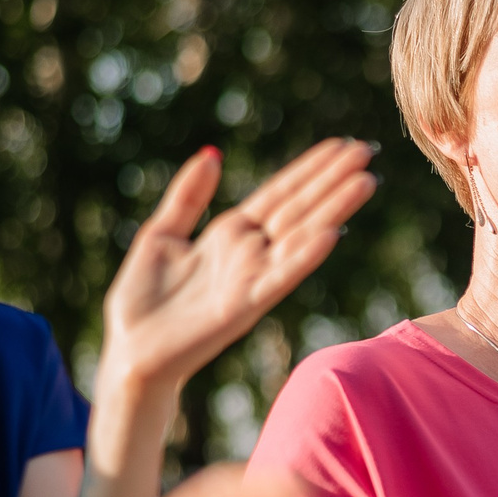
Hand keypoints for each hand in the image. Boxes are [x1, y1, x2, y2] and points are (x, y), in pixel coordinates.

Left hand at [98, 140, 376, 397]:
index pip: (280, 193)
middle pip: (299, 207)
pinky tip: (332, 233)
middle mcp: (249, 253)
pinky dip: (305, 256)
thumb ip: (188, 196)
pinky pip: (280, 276)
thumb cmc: (142, 300)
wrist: (130, 352)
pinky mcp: (244, 305)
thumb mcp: (162, 233)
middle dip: (332, 179)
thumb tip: (212, 154)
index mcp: (231, 234)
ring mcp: (251, 278)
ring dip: (333, 209)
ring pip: (299, 235)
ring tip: (365, 181)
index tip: (342, 144)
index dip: (310, 168)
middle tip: (367, 150)